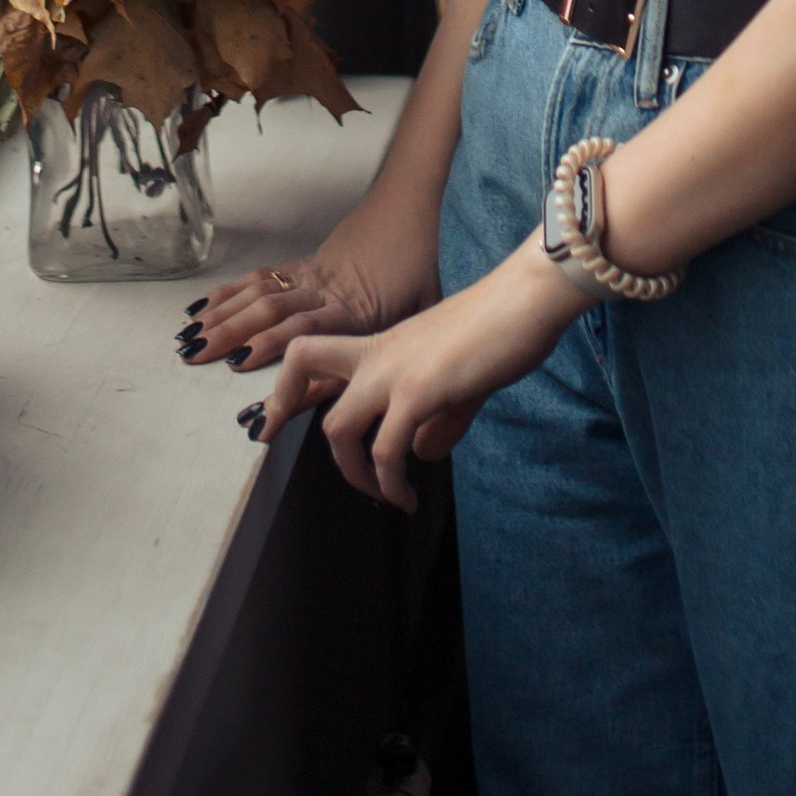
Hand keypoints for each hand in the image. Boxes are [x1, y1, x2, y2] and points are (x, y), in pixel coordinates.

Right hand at [183, 194, 441, 374]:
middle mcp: (324, 289)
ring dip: (220, 315)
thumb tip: (338, 402)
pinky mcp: (302, 263)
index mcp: (353, 308)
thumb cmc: (418, 274)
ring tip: (188, 338)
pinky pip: (260, 277)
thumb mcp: (413, 320)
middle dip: (229, 335)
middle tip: (195, 357)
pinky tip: (203, 306)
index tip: (239, 365)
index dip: (271, 348)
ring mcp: (309, 274)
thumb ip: (376, 359)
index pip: (305, 331)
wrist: (410, 211)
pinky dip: (228, 292)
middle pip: (270, 310)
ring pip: (258, 293)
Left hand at [261, 238, 576, 511]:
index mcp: (381, 345)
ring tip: (386, 497)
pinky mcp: (419, 391)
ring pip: (339, 428)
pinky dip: (393, 483)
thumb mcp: (458, 380)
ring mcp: (394, 371)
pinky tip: (411, 495)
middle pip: (300, 363)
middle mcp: (377, 353)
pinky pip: (387, 451)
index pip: (312, 351)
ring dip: (355, 475)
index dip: (284, 384)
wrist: (526, 299)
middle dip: (282, 407)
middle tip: (282, 443)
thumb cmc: (498, 330)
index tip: (269, 421)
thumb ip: (437, 417)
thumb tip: (422, 453)